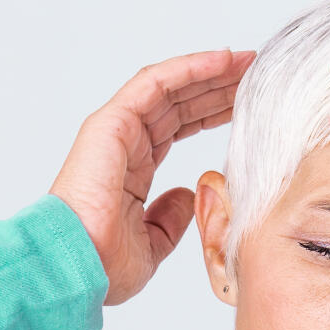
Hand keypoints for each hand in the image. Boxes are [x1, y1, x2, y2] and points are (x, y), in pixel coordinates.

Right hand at [49, 47, 256, 305]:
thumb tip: (188, 197)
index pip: (177, 129)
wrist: (76, 269)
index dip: (211, 113)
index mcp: (132, 171)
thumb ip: (171, 219)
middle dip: (216, 87)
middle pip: (177, 104)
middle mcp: (124, 145)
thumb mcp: (153, 245)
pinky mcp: (112, 123)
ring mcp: (116, 131)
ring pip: (169, 88)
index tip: (245, 105)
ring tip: (246, 61)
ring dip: (208, 72)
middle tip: (254, 74)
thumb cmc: (102, 266)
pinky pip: (155, 83)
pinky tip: (221, 60)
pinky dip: (189, 68)